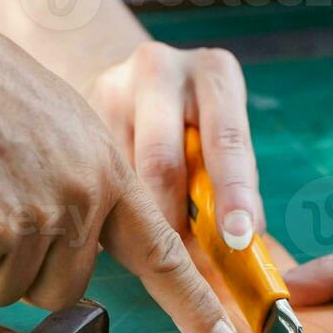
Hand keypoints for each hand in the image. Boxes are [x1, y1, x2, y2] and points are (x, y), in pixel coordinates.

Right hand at [0, 0, 241, 332]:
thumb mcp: (57, 129)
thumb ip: (79, 186)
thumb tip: (73, 248)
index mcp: (108, 170)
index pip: (160, 250)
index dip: (190, 302)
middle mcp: (82, 198)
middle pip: (60, 290)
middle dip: (18, 268)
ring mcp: (37, 215)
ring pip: (3, 289)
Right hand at [84, 43, 264, 245]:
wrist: (130, 80)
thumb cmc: (191, 121)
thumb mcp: (221, 135)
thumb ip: (240, 187)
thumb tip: (255, 254)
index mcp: (213, 73)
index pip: (226, 139)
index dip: (233, 192)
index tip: (237, 237)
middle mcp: (161, 70)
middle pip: (162, 161)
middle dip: (172, 221)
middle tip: (181, 263)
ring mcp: (113, 87)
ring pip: (121, 177)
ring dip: (135, 222)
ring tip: (145, 247)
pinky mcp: (77, 108)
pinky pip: (92, 177)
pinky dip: (107, 210)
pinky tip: (112, 220)